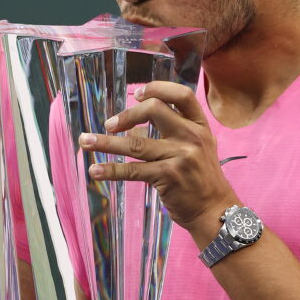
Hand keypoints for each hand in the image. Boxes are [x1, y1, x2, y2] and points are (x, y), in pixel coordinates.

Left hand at [78, 81, 235, 232]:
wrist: (215, 211)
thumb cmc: (201, 179)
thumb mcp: (197, 148)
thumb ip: (172, 132)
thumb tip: (132, 126)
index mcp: (200, 125)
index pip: (181, 94)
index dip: (157, 88)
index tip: (137, 94)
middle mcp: (192, 136)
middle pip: (155, 110)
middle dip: (126, 115)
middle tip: (109, 125)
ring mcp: (180, 156)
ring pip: (136, 143)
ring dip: (106, 143)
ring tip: (85, 142)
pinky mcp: (168, 176)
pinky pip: (133, 170)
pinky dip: (111, 170)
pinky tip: (95, 170)